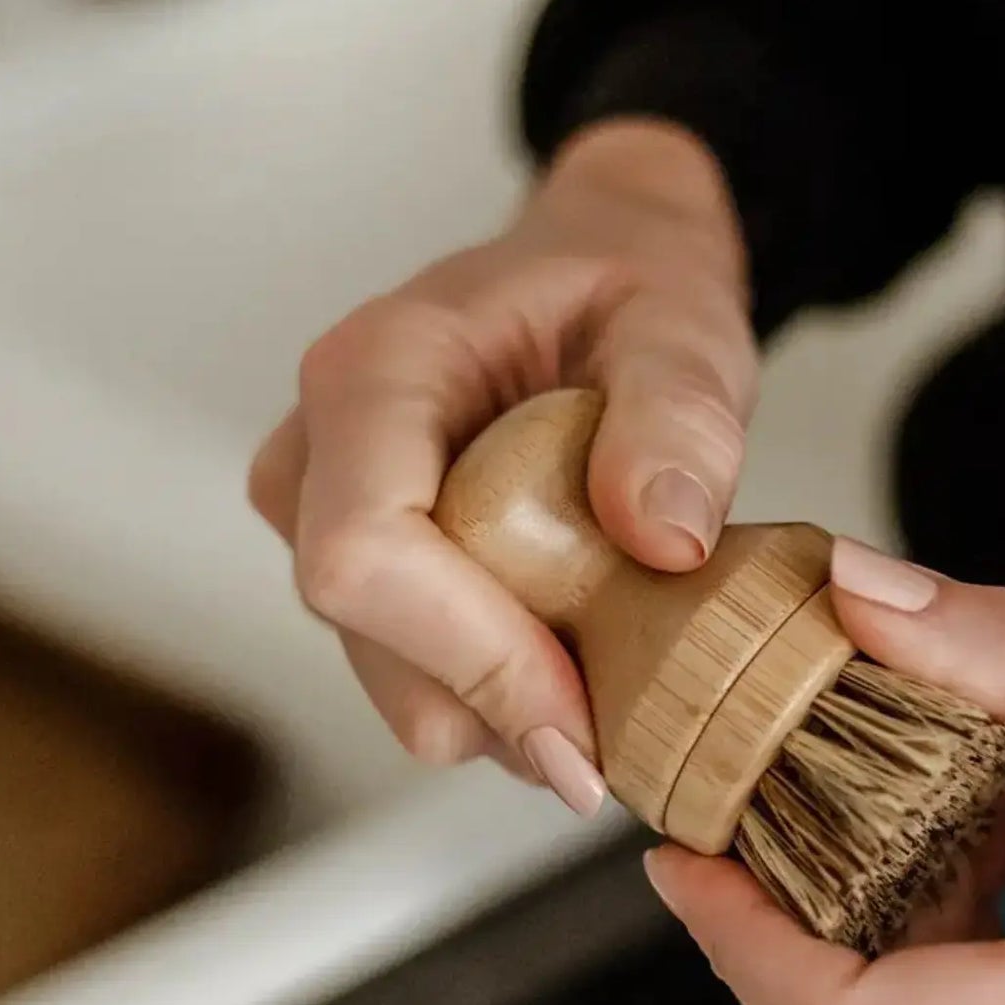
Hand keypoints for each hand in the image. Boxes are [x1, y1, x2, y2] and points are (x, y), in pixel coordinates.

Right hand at [248, 120, 756, 804]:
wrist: (602, 268)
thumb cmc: (629, 284)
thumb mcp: (686, 323)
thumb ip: (680, 414)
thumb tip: (663, 539)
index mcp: (378, 369)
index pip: (362, 550)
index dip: (465, 653)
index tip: (581, 715)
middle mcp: (319, 447)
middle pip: (365, 631)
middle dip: (495, 702)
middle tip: (625, 737)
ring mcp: (323, 513)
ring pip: (385, 672)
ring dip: (502, 709)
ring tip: (620, 685)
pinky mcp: (363, 567)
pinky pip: (412, 669)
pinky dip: (499, 693)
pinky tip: (583, 665)